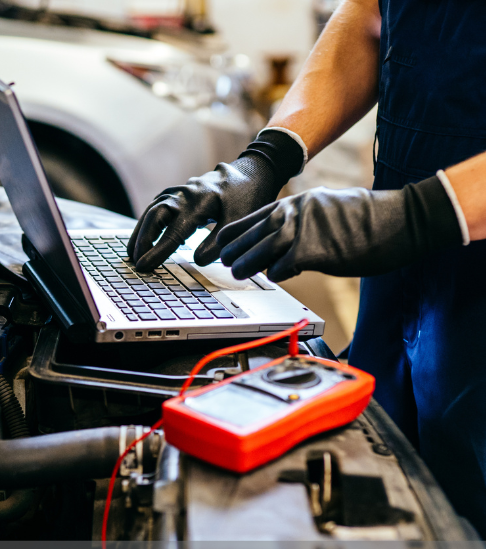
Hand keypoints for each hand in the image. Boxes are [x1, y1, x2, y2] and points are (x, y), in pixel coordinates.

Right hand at [127, 129, 304, 271]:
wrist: (252, 172)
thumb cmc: (248, 198)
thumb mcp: (240, 220)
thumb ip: (219, 241)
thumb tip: (197, 261)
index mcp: (201, 201)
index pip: (174, 231)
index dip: (158, 250)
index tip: (145, 266)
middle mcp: (186, 194)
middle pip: (156, 216)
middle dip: (143, 240)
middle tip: (135, 262)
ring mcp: (180, 191)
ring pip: (153, 210)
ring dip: (140, 231)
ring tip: (132, 253)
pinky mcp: (178, 193)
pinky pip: (156, 207)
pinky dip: (146, 222)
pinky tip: (141, 236)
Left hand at [218, 175, 463, 282]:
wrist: (399, 219)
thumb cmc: (366, 219)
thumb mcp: (325, 210)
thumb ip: (302, 221)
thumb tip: (284, 240)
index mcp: (297, 202)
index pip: (254, 217)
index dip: (234, 232)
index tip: (219, 243)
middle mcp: (296, 211)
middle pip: (252, 233)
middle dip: (234, 249)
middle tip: (223, 261)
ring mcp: (304, 229)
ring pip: (261, 249)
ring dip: (247, 263)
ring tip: (238, 272)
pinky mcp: (315, 250)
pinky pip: (285, 266)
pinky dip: (279, 274)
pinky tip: (279, 276)